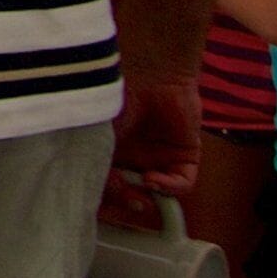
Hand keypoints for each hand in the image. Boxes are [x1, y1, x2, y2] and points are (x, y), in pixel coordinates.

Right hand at [105, 74, 201, 224]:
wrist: (145, 70)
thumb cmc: (109, 96)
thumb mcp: (93, 137)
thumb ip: (96, 168)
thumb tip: (102, 198)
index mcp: (102, 150)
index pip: (100, 184)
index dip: (99, 199)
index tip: (93, 207)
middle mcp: (130, 156)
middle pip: (128, 194)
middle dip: (124, 202)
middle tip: (122, 201)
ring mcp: (157, 156)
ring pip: (155, 192)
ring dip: (146, 196)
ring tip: (139, 184)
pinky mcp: (184, 154)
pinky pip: (182, 183)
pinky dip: (170, 187)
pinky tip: (154, 178)